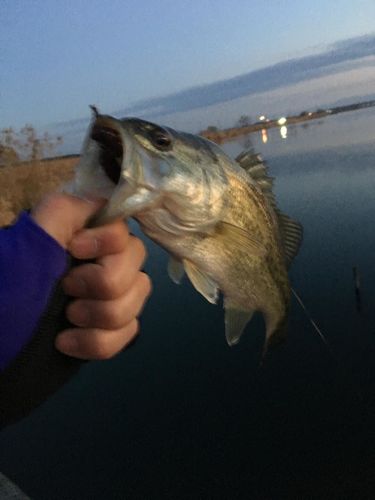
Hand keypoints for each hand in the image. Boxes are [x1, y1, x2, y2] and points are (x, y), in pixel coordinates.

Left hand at [32, 193, 151, 359]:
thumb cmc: (7, 292)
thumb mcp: (28, 243)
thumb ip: (65, 211)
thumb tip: (102, 203)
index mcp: (83, 238)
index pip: (123, 230)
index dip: (108, 241)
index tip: (75, 250)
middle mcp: (102, 263)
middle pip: (136, 267)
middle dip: (105, 283)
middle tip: (67, 290)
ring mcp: (108, 298)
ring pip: (136, 302)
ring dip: (102, 315)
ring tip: (68, 320)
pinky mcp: (109, 330)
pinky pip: (128, 332)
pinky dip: (98, 342)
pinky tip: (66, 342)